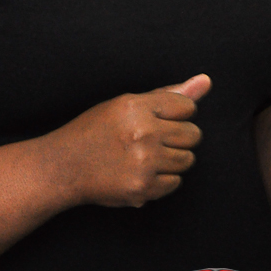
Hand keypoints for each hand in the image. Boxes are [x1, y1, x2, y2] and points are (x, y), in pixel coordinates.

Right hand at [55, 74, 211, 207]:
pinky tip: (141, 172)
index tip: (159, 120)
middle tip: (152, 140)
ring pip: (187, 160)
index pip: (187, 106)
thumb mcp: (125, 104)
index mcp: (136, 106)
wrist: (64, 167)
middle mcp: (142, 133)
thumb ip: (167, 94)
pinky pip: (175, 183)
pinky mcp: (142, 188)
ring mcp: (143, 162)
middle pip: (193, 134)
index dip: (176, 114)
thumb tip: (206, 81)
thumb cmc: (95, 131)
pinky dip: (162, 180)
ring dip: (172, 159)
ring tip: (147, 156)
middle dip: (178, 137)